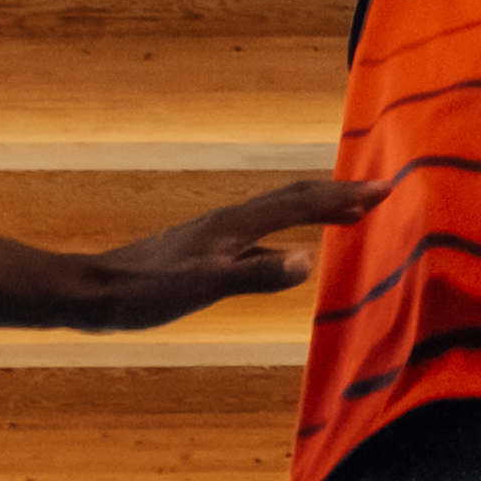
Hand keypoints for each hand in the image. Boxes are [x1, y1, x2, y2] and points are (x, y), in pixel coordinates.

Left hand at [72, 175, 378, 325]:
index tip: (386, 188)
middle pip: (294, 198)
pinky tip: (290, 250)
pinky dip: (291, 233)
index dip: (345, 197)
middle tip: (379, 192)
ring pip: (279, 213)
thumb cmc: (146, 292)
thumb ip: (255, 275)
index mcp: (236, 226)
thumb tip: (308, 261)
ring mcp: (218, 234)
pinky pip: (264, 233)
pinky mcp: (207, 250)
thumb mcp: (203, 287)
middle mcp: (230, 222)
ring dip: (317, 209)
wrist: (95, 292)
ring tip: (348, 213)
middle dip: (339, 195)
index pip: (301, 204)